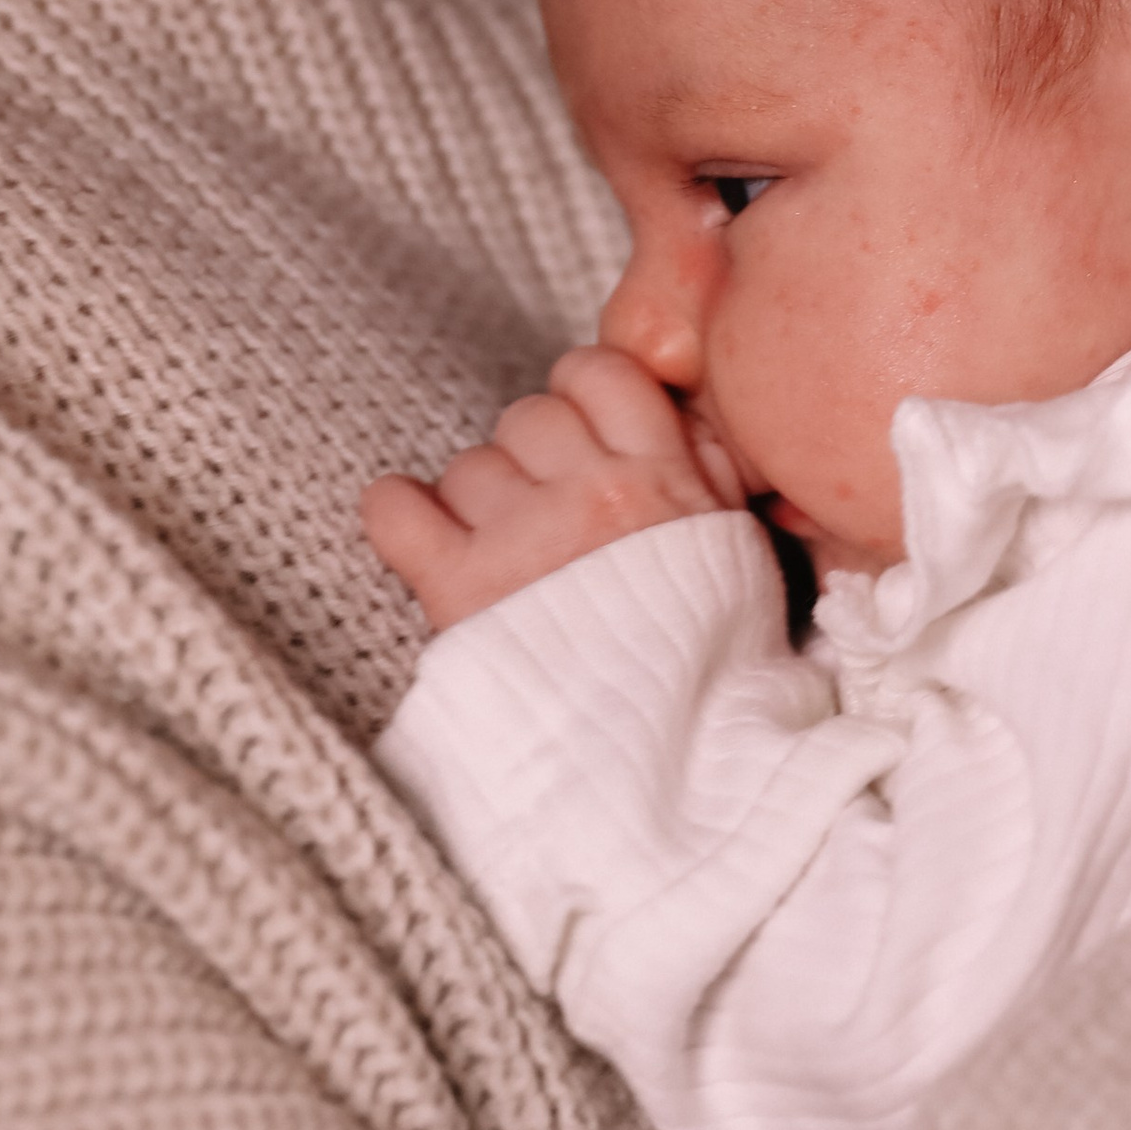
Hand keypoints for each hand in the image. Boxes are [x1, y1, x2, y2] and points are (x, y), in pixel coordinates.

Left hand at [363, 344, 743, 629]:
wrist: (661, 757)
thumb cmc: (702, 656)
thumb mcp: (735, 545)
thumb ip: (706, 465)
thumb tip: (673, 409)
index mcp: (660, 478)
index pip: (600, 372)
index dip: (582, 396)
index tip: (582, 435)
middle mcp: (589, 495)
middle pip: (528, 418)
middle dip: (534, 459)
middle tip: (551, 514)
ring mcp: (519, 538)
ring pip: (468, 467)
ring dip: (482, 503)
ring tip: (511, 557)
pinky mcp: (457, 587)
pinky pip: (395, 509)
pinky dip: (397, 513)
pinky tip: (420, 533)